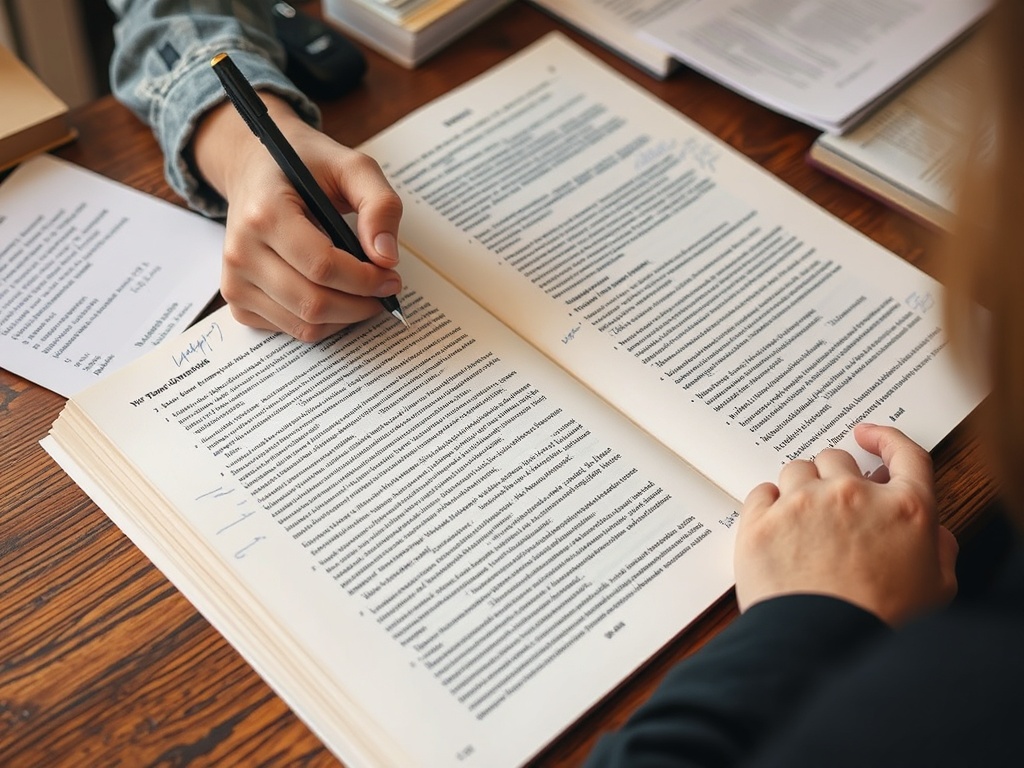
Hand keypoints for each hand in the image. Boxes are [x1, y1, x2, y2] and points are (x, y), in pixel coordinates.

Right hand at [192, 94, 403, 340]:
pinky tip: (335, 296)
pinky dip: (323, 322)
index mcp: (264, 213)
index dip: (366, 280)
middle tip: (385, 289)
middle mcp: (241, 251)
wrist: (255, 169)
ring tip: (363, 293)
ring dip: (346, 317)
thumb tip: (386, 258)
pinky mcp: (237, 301)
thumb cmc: (305, 167)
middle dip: (361, 304)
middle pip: (314, 303)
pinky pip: (290, 330)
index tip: (392, 277)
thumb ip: (379, 205)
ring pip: (304, 326)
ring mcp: (234, 281)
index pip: (322, 266)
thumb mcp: (352, 167)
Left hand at [734, 423, 957, 624]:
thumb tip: (935, 532)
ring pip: (796, 470)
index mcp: (905, 509)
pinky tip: (775, 530)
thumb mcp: (936, 590)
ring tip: (801, 525)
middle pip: (837, 458)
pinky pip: (761, 492)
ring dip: (799, 489)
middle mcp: (853, 495)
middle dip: (834, 478)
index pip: (905, 454)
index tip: (868, 435)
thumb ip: (939, 550)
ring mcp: (803, 504)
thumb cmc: (881, 622)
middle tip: (830, 507)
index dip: (887, 439)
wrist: (823, 646)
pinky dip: (767, 506)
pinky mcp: (761, 520)